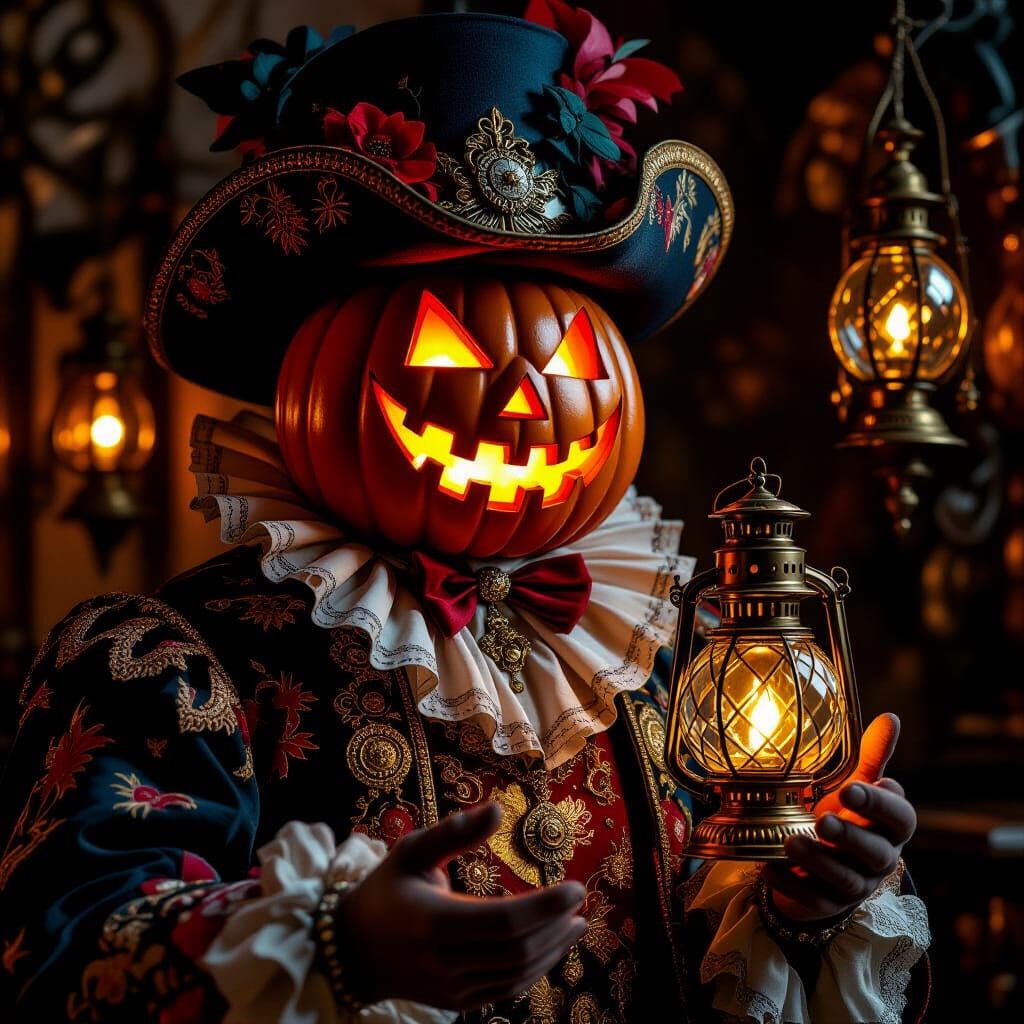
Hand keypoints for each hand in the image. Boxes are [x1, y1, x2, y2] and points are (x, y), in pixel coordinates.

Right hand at [338, 802, 586, 1009]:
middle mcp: (441, 961)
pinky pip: (505, 989)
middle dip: (555, 927)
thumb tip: (498, 808)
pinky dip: (533, 970)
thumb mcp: (412, 851)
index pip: (502, 921)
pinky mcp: (456, 1003)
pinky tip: (550, 948)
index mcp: (431, 921)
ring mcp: (449, 988)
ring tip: (574, 924)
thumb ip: (454, 832)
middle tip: (579, 904)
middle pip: (515, 950)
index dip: (544, 907)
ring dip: (552, 950)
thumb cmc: (387, 890)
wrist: (352, 950)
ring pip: (515, 975)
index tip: (576, 888)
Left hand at [762, 713, 916, 922]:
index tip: (853, 788)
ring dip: (818, 861)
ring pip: (845, 879)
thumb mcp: (856, 787)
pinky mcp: (826, 905)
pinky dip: (790, 884)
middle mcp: (878, 860)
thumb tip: (890, 718)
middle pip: (875, 853)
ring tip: (791, 841)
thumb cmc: (846, 818)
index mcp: (890, 828)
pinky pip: (812, 899)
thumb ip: (871, 758)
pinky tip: (769, 867)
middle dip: (850, 837)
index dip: (880, 805)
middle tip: (823, 820)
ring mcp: (854, 886)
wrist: (821, 868)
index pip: (901, 818)